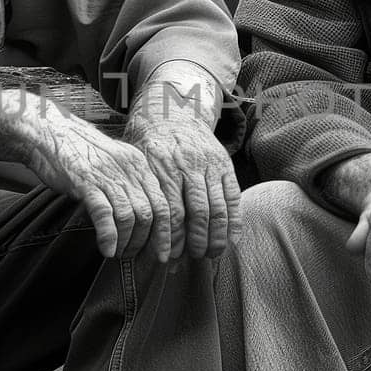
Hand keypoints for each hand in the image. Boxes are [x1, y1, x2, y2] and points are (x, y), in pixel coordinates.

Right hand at [21, 107, 170, 259]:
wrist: (49, 133)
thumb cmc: (80, 153)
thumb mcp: (114, 163)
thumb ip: (130, 184)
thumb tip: (142, 217)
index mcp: (139, 165)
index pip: (164, 203)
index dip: (166, 232)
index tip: (163, 252)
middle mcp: (128, 169)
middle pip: (150, 213)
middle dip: (147, 242)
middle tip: (137, 257)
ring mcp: (108, 175)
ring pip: (130, 216)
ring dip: (127, 242)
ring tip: (119, 254)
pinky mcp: (86, 182)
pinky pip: (105, 214)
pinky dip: (109, 236)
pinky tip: (107, 249)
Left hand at [123, 109, 241, 258]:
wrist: (172, 111)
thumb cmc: (148, 145)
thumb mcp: (136, 164)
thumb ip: (141, 195)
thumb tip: (135, 236)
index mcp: (162, 166)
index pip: (171, 212)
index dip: (171, 239)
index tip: (169, 257)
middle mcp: (187, 165)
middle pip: (197, 212)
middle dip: (197, 241)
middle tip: (195, 258)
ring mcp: (209, 164)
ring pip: (217, 207)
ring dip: (217, 236)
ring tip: (213, 254)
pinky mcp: (224, 164)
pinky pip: (233, 196)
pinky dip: (235, 220)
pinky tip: (232, 239)